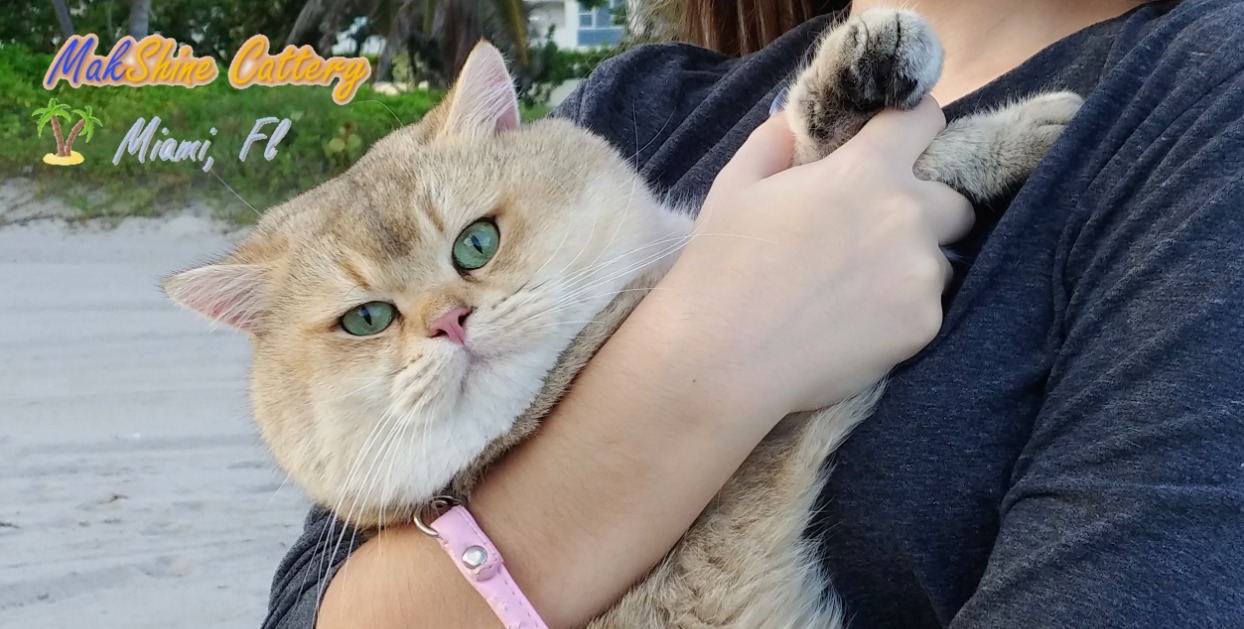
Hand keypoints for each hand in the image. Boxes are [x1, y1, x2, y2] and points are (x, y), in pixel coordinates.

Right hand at [643, 97, 972, 414]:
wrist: (723, 358)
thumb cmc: (721, 267)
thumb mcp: (735, 186)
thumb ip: (774, 141)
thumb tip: (794, 122)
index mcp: (865, 170)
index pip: (923, 119)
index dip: (914, 126)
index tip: (900, 143)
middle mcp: (907, 215)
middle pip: (955, 200)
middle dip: (927, 210)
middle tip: (877, 233)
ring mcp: (920, 274)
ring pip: (940, 261)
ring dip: (910, 268)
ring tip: (855, 292)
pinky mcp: (922, 326)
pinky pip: (924, 309)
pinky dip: (897, 315)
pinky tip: (852, 327)